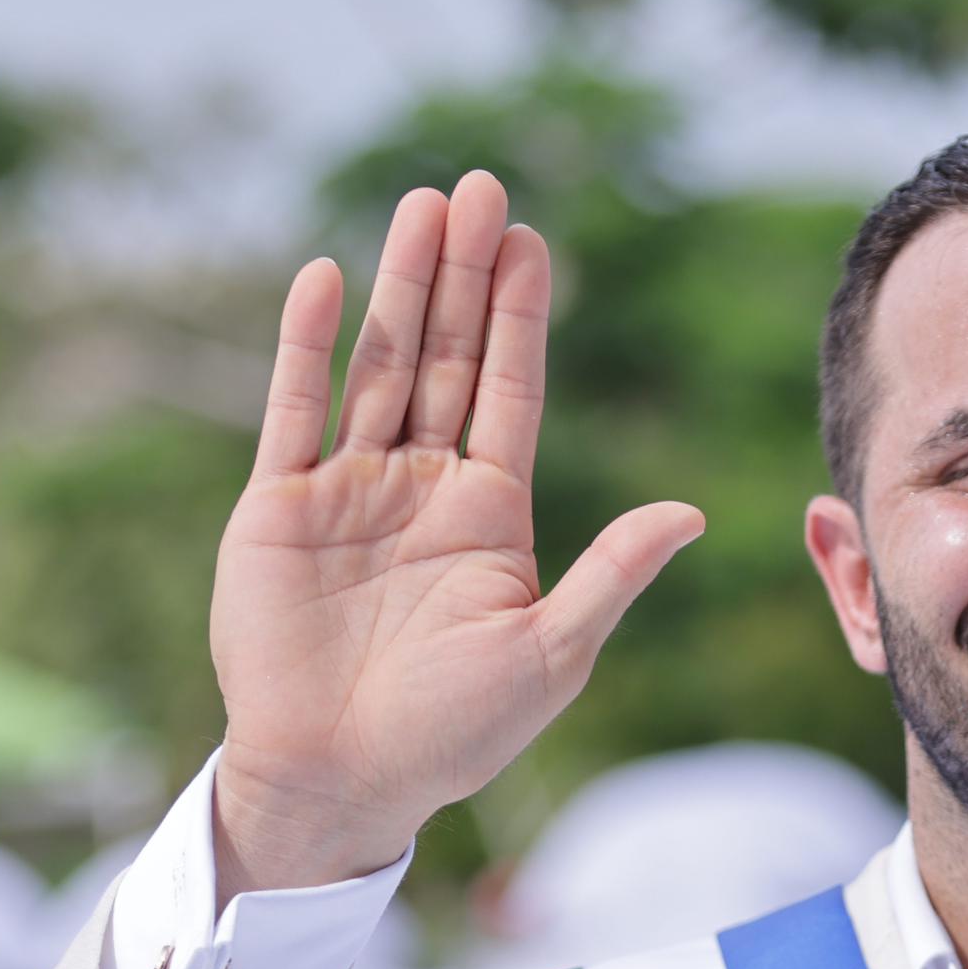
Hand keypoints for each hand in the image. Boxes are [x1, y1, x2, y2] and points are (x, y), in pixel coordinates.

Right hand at [207, 171, 705, 893]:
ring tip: (420, 205)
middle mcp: (420, 486)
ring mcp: (347, 490)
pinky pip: (293, 409)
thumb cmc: (454, 735)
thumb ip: (609, 576)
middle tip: (479, 187)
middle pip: (448, 358)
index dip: (520, 316)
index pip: (510, 390)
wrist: (342, 781)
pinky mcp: (277, 507)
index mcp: (489, 513)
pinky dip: (308, 344)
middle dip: (464, 274)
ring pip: (380, 366)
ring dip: (400, 287)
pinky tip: (327, 277)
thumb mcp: (548, 654)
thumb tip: (690, 513)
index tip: (531, 240)